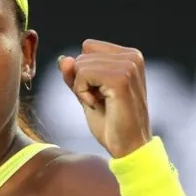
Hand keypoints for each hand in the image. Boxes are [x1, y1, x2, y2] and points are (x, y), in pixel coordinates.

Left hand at [58, 39, 152, 157]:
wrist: (128, 148)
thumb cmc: (111, 124)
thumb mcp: (88, 94)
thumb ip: (75, 76)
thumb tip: (63, 59)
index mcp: (130, 56)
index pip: (88, 47)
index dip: (84, 72)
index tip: (100, 93)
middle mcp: (132, 56)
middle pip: (82, 55)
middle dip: (82, 81)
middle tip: (101, 102)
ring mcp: (128, 66)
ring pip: (80, 64)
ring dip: (82, 89)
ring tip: (100, 104)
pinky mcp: (120, 78)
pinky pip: (82, 74)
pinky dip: (82, 93)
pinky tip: (97, 105)